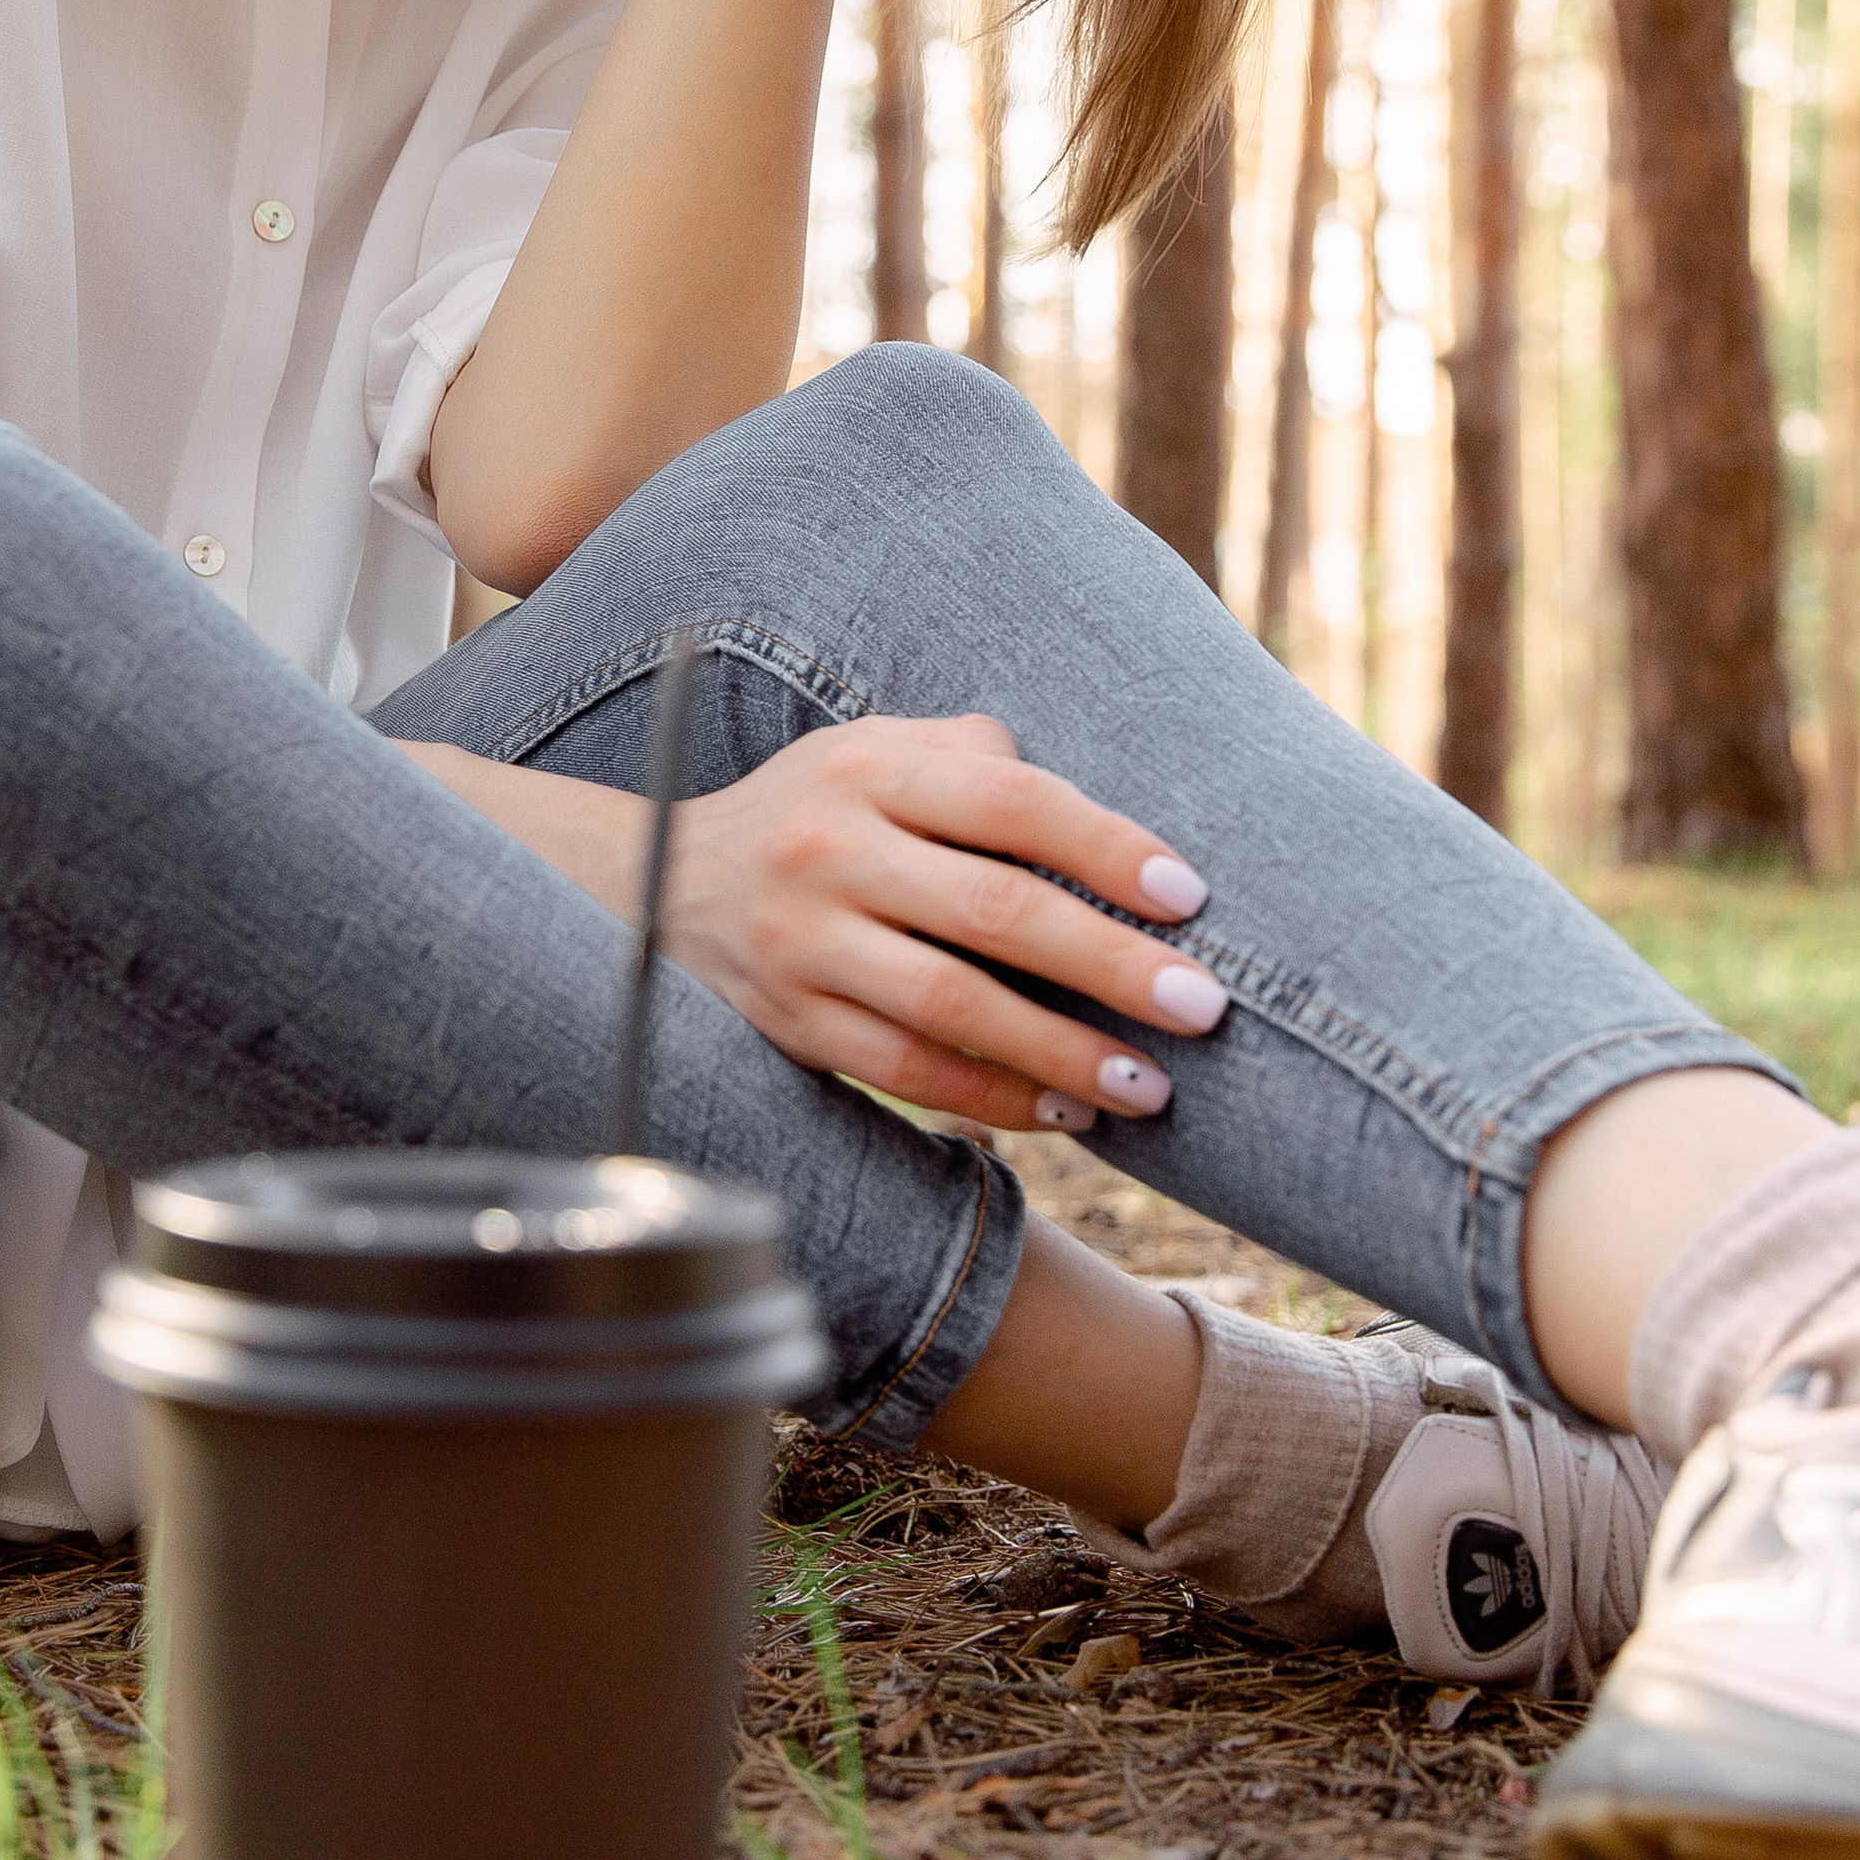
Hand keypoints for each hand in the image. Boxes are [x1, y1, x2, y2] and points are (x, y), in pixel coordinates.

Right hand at [657, 713, 1225, 1133]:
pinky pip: (906, 1071)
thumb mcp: (876, 749)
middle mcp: (830, 850)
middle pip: (994, 910)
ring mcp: (803, 943)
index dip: (1107, 847)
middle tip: (1203, 1006)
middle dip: (1110, 965)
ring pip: (951, 1007)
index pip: (1011, 800)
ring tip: (1148, 1084)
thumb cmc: (814, 810)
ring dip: (1061, 1051)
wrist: (656, 882)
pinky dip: (993, 1096)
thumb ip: (976, 758)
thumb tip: (1093, 814)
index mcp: (870, 767)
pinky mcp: (791, 1022)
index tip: (1189, 898)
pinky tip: (1066, 1110)